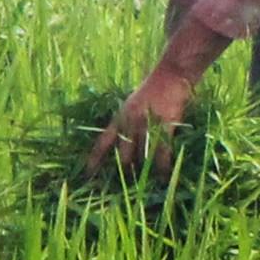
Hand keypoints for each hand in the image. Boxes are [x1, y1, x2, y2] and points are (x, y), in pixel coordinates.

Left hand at [91, 57, 201, 178]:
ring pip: (142, 156)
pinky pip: (161, 153)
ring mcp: (147, 125)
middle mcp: (130, 123)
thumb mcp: (134, 103)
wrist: (171, 74)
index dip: (95, 159)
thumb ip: (128, 120)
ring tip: (145, 184)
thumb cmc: (155, 86)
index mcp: (120, 117)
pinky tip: (163, 176)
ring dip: (144, 171)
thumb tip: (128, 141)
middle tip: (125, 184)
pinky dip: (162, 167)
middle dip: (123, 170)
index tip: (88, 174)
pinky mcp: (164, 126)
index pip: (102, 142)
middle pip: (123, 154)